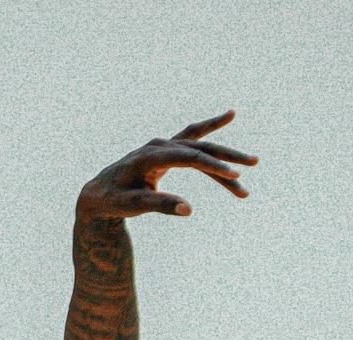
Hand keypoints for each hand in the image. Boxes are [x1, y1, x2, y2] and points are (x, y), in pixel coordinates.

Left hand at [76, 111, 255, 220]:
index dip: (212, 166)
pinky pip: (192, 140)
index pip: (188, 158)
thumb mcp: (132, 206)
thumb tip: (189, 209)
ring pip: (199, 145)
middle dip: (227, 156)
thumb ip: (159, 205)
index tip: (235, 177)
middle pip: (199, 146)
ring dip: (224, 154)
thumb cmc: (114, 200)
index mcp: (149, 156)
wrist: (99, 193)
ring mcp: (162, 146)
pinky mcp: (166, 152)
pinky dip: (211, 133)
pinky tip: (228, 117)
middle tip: (254, 164)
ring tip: (252, 163)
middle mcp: (158, 146)